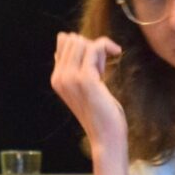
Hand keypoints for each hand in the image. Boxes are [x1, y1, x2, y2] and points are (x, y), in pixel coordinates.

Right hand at [50, 32, 127, 157]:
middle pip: (73, 39)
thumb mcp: (84, 86)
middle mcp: (59, 77)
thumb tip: (67, 38)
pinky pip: (95, 47)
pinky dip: (107, 47)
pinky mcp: (85, 79)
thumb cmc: (100, 112)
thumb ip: (75, 65)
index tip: (96, 60)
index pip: (63, 41)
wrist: (106, 136)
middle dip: (91, 46)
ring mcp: (70, 78)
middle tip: (102, 66)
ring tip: (106, 67)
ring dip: (99, 49)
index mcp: (57, 78)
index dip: (83, 45)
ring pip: (83, 42)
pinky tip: (117, 53)